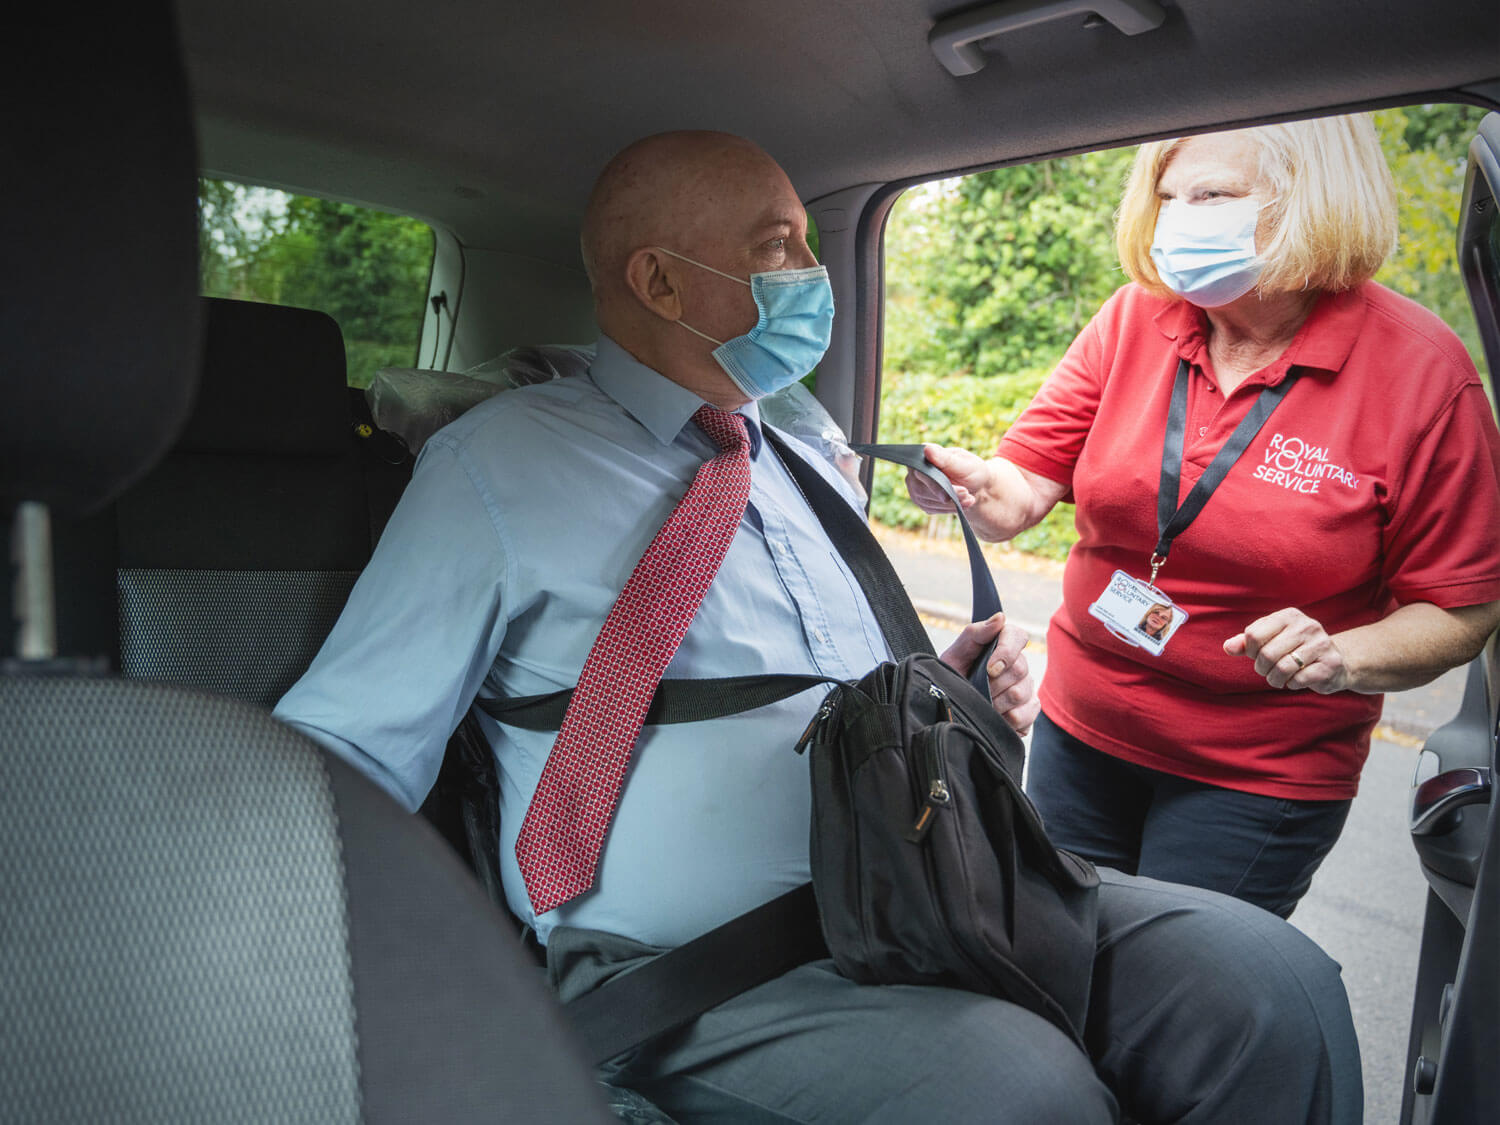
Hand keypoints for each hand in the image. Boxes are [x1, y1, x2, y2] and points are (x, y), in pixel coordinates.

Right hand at [904, 444, 991, 516]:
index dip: (934, 483)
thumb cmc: (971, 471)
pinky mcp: (921, 501)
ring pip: (928, 501)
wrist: (976, 487)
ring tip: (969, 499)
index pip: (920, 471)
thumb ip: (946, 459)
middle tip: (967, 495)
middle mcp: (914, 471)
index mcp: (923, 455)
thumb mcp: (964, 463)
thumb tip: (927, 449)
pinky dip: (948, 508)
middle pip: (922, 489)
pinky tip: (961, 503)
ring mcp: (915, 488)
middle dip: (947, 495)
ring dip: (950, 503)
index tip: (947, 495)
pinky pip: (932, 509)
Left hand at [941, 612, 1038, 733]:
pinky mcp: (1029, 710)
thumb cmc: (952, 677)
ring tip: (982, 704)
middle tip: (976, 689)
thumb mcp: (955, 655)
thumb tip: (1000, 618)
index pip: (1017, 636)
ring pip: (1020, 693)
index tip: (989, 669)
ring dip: (996, 703)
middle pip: (1020, 669)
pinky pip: (1027, 714)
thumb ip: (975, 634)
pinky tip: (996, 716)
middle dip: (993, 684)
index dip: (1006, 652)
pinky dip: (1008, 719)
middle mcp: (1018, 665)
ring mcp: (1026, 688)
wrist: (949, 709)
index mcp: (1002, 645)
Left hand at [1223, 608, 1349, 692]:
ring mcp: (1322, 644)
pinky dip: (1291, 684)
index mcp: (1289, 616)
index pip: (1253, 634)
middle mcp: (1307, 625)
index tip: (1256, 655)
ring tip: (1278, 679)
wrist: (1334, 664)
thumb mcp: (1269, 642)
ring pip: (1282, 668)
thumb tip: (1228, 647)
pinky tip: (1295, 680)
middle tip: (1267, 671)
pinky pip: (1299, 679)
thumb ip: (1246, 643)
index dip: (1250, 651)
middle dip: (1261, 668)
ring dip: (1274, 679)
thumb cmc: (1293, 651)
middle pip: (1266, 653)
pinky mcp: (1331, 664)